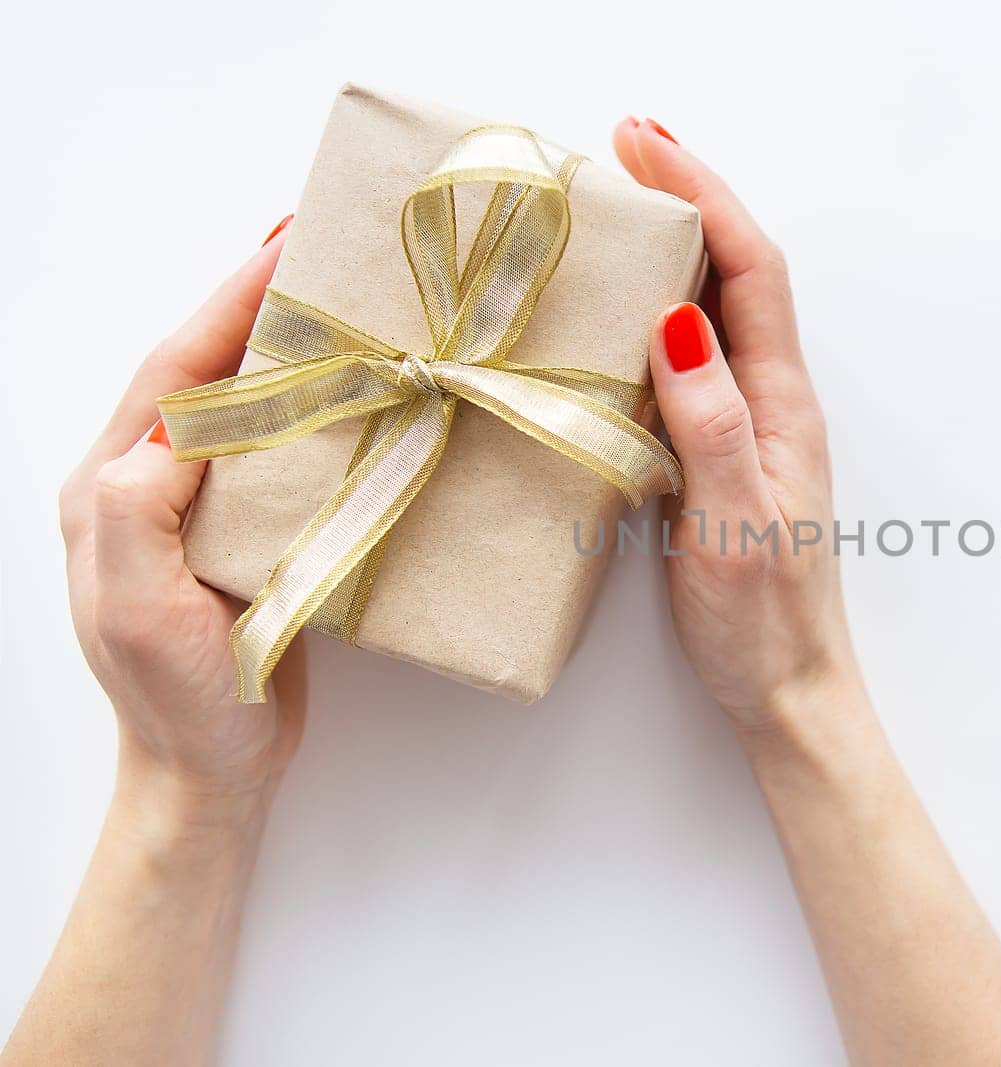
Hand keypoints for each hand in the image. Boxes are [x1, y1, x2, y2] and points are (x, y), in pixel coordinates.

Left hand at [58, 222, 306, 817]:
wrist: (210, 773)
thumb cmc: (178, 701)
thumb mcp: (140, 611)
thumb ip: (137, 513)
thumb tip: (172, 431)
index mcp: (113, 488)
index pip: (174, 374)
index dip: (226, 306)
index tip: (283, 248)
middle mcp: (146, 483)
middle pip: (203, 368)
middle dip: (254, 302)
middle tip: (319, 251)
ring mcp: (193, 506)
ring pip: (240, 401)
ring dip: (285, 344)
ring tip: (341, 301)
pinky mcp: (239, 531)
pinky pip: (272, 447)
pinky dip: (309, 403)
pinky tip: (350, 389)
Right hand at [614, 118, 862, 730]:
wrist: (787, 690)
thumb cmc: (764, 620)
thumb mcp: (733, 521)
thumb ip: (711, 423)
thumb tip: (676, 320)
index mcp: (781, 405)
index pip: (749, 272)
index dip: (705, 197)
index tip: (647, 144)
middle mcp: (771, 401)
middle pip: (736, 272)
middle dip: (689, 198)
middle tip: (623, 148)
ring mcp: (748, 425)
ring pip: (713, 311)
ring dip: (674, 246)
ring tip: (617, 203)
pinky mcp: (720, 453)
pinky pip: (689, 360)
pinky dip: (655, 311)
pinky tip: (620, 310)